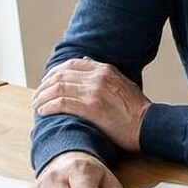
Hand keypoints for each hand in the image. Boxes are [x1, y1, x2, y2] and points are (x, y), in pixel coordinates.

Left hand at [32, 57, 150, 150]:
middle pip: (60, 75)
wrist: (149, 125)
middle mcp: (98, 77)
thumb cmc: (137, 110)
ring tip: (37, 105)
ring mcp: (94, 92)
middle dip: (44, 85)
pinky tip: (43, 111)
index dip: (54, 73)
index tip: (47, 82)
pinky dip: (48, 106)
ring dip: (43, 96)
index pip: (71, 64)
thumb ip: (104, 75)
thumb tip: (87, 62)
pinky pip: (62, 103)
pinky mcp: (91, 108)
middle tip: (37, 96)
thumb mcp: (122, 83)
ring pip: (58, 88)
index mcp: (105, 69)